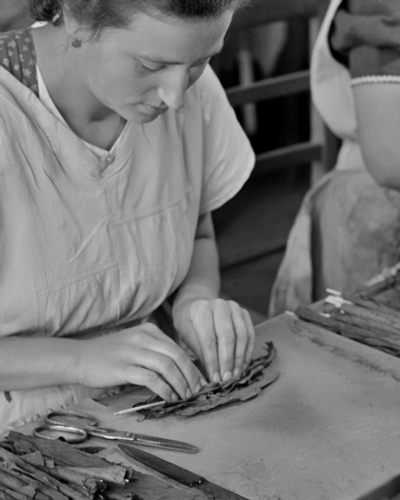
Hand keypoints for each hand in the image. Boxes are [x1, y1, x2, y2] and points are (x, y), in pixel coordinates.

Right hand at [76, 323, 205, 401]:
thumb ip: (156, 351)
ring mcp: (133, 351)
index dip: (192, 366)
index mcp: (149, 330)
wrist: (80, 357)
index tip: (199, 381)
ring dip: (180, 384)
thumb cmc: (110, 354)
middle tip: (196, 391)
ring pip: (167, 367)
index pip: (177, 348)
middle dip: (190, 376)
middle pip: (176, 357)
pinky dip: (164, 389)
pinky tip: (169, 397)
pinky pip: (151, 379)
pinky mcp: (123, 367)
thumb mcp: (135, 344)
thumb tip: (182, 370)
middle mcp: (143, 337)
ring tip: (184, 396)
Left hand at [173, 298, 255, 382]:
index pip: (209, 339)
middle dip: (228, 362)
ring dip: (240, 359)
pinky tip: (243, 366)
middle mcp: (219, 305)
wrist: (196, 305)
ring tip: (236, 375)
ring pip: (242, 336)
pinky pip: (250, 334)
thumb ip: (200, 352)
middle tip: (227, 380)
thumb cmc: (189, 324)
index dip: (213, 361)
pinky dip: (248, 352)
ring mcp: (234, 307)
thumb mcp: (187, 336)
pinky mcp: (244, 312)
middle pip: (228, 337)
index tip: (215, 379)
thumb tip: (214, 376)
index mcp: (201, 309)